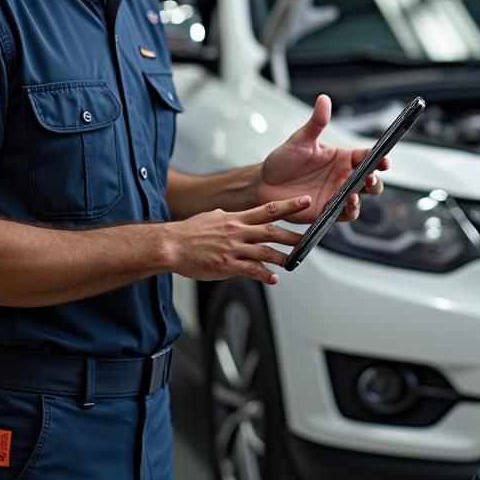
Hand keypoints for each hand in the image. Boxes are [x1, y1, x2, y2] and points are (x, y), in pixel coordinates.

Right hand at [170, 195, 311, 285]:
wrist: (170, 245)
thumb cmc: (190, 232)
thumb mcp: (214, 217)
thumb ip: (232, 219)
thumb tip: (242, 221)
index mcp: (236, 218)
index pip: (268, 209)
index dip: (289, 205)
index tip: (305, 201)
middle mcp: (237, 231)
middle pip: (271, 231)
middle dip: (293, 235)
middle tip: (308, 238)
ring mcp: (232, 249)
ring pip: (264, 252)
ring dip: (282, 257)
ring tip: (295, 261)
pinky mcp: (226, 265)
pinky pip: (249, 270)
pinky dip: (264, 275)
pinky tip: (273, 278)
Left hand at [256, 94, 389, 222]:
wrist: (263, 184)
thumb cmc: (282, 159)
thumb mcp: (300, 139)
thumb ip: (316, 122)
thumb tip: (324, 99)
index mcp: (342, 157)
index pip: (367, 157)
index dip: (379, 158)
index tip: (384, 159)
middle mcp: (343, 176)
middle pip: (371, 179)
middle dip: (376, 179)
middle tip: (371, 177)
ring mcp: (337, 194)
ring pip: (363, 197)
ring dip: (364, 195)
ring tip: (355, 193)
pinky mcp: (328, 211)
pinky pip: (347, 213)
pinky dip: (350, 209)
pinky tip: (346, 203)